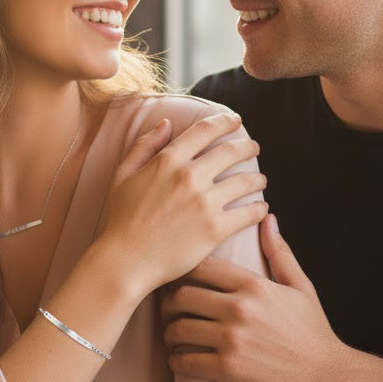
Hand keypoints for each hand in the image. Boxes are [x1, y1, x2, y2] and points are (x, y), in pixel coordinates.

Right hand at [95, 111, 268, 296]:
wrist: (126, 260)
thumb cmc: (121, 219)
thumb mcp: (123, 175)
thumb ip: (144, 146)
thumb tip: (166, 123)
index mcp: (168, 160)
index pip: (205, 130)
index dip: (224, 121)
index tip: (235, 121)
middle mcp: (189, 177)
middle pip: (231, 151)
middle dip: (248, 146)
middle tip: (254, 147)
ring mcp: (204, 203)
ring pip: (245, 181)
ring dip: (258, 179)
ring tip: (261, 180)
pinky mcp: (215, 229)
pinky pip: (248, 213)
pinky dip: (259, 209)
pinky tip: (261, 209)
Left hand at [162, 215, 345, 381]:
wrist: (326, 377)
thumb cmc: (312, 332)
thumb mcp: (300, 287)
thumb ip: (279, 252)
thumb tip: (268, 218)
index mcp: (254, 285)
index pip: (201, 267)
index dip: (182, 272)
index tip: (177, 280)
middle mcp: (239, 308)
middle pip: (182, 296)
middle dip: (168, 303)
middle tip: (166, 309)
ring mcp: (232, 339)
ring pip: (179, 329)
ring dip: (169, 333)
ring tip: (171, 336)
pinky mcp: (228, 369)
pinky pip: (185, 361)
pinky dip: (176, 361)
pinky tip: (178, 360)